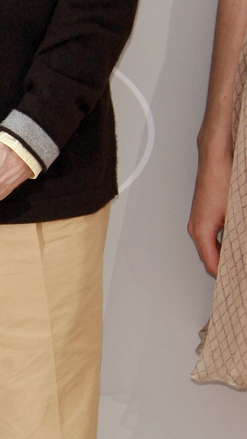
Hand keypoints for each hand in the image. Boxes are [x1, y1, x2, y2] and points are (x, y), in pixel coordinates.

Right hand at [188, 147, 231, 275]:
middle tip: (239, 271)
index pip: (211, 265)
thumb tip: (241, 251)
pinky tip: (235, 241)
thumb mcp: (235, 214)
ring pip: (211, 247)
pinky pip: (212, 236)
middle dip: (226, 266)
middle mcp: (196, 227)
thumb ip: (237, 238)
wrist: (216, 158)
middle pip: (210, 258)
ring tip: (239, 259)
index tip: (236, 281)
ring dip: (224, 254)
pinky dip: (223, 242)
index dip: (225, 275)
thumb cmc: (221, 179)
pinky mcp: (204, 214)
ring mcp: (198, 220)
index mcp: (201, 231)